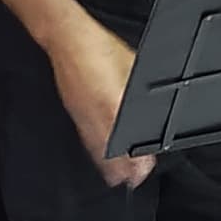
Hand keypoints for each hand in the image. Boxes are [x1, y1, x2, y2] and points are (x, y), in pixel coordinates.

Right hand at [53, 19, 150, 187]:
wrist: (69, 39)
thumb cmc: (101, 48)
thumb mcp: (133, 67)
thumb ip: (140, 91)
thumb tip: (151, 104)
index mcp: (115, 105)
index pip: (128, 143)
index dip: (138, 160)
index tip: (145, 169)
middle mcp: (98, 114)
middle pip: (112, 152)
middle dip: (124, 170)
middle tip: (134, 181)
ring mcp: (83, 114)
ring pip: (97, 148)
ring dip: (109, 166)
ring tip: (118, 179)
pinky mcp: (74, 110)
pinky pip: (86, 138)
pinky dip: (95, 152)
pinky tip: (99, 156)